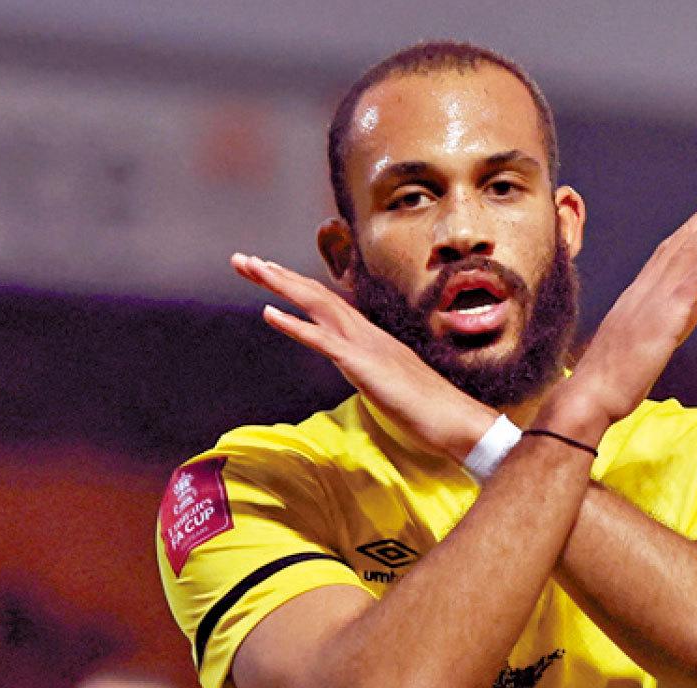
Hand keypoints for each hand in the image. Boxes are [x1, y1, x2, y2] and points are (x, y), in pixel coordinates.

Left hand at [230, 254, 496, 461]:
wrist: (456, 420)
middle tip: (241, 259)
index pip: (326, 303)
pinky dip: (294, 325)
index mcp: (370, 337)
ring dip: (280, 285)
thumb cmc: (428, 410)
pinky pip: (323, 341)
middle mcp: (366, 333)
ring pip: (316, 306)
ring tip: (250, 267)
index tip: (267, 272)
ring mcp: (365, 346)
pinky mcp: (363, 366)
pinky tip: (268, 312)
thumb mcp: (390, 385)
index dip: (295, 285)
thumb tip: (357, 368)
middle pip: (315, 294)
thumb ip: (371, 371)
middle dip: (276, 275)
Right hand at [556, 175, 696, 429]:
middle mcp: (648, 287)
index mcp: (642, 292)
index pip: (674, 249)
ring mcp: (656, 299)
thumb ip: (674, 322)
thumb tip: (696, 309)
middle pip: (686, 238)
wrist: (590, 395)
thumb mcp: (649, 344)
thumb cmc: (614, 376)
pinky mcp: (665, 317)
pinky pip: (696, 281)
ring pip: (692, 249)